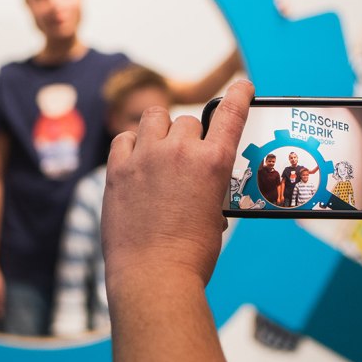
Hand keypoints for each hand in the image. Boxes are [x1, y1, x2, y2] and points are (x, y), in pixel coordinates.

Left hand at [102, 80, 252, 286]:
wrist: (154, 277)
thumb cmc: (191, 255)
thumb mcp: (214, 216)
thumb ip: (208, 189)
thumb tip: (196, 186)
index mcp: (213, 163)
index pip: (231, 114)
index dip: (238, 95)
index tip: (243, 85)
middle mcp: (180, 152)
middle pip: (188, 121)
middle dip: (190, 136)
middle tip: (186, 158)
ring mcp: (146, 158)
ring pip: (155, 118)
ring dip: (161, 129)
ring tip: (159, 150)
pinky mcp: (118, 170)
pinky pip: (125, 138)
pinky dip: (132, 145)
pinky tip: (135, 160)